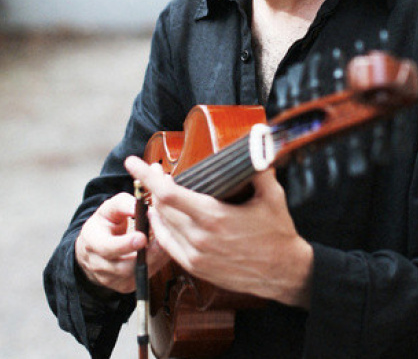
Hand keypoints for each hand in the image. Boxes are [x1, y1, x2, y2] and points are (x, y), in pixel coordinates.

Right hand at [75, 191, 167, 293]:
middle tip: (163, 240)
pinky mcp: (124, 286)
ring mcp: (111, 279)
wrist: (96, 248)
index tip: (142, 237)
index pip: (106, 248)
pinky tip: (163, 251)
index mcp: (92, 242)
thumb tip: (137, 205)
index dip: (124, 244)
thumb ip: (123, 204)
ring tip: (167, 243)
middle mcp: (98, 265)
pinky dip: (157, 265)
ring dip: (155, 259)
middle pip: (124, 267)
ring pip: (137, 274)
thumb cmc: (105, 224)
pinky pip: (144, 278)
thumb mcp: (109, 209)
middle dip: (146, 255)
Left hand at [125, 156, 313, 308]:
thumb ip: (259, 169)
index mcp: (215, 217)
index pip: (168, 194)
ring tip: (158, 192)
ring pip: (162, 226)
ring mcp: (196, 256)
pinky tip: (164, 218)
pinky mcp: (196, 268)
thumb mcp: (273, 196)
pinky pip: (168, 245)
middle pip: (161, 208)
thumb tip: (256, 145)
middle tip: (154, 172)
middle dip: (153, 187)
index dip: (148, 177)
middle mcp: (200, 238)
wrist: (283, 272)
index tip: (135, 162)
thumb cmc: (279, 235)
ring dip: (156, 207)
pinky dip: (162, 228)